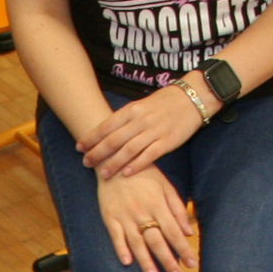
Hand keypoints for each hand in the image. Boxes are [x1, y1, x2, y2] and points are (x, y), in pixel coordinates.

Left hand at [78, 81, 206, 178]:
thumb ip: (126, 118)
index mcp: (132, 110)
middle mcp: (140, 121)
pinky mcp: (167, 142)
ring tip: (103, 174)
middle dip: (97, 153)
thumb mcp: (142, 105)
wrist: (193, 97)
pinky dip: (136, 165)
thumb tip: (106, 132)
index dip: (91, 137)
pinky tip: (126, 174)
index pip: (106, 125)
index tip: (79, 147)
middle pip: (113, 140)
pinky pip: (149, 155)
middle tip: (86, 162)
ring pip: (129, 150)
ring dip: (114, 163)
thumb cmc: (165, 102)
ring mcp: (154, 132)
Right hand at [93, 169, 196, 271]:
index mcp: (158, 203)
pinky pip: (115, 235)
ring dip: (146, 261)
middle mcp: (142, 211)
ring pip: (137, 242)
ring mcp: (125, 215)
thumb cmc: (144, 174)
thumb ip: (178, 208)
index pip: (174, 231)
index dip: (183, 249)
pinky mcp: (109, 216)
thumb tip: (189, 232)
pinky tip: (127, 262)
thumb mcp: (165, 186)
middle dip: (168, 260)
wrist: (115, 160)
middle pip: (157, 240)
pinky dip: (121, 249)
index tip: (192, 264)